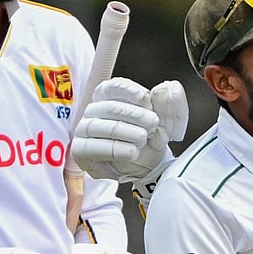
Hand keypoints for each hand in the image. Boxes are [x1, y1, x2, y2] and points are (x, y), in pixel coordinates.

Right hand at [71, 77, 187, 181]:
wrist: (149, 166)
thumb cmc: (151, 137)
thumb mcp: (168, 120)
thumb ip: (171, 103)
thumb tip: (166, 88)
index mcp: (110, 96)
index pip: (113, 87)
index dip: (128, 91)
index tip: (146, 99)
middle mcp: (94, 110)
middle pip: (108, 107)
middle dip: (134, 115)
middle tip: (153, 124)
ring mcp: (85, 130)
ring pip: (99, 126)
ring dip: (124, 132)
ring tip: (143, 140)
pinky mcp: (81, 151)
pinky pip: (90, 147)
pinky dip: (114, 149)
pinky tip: (132, 152)